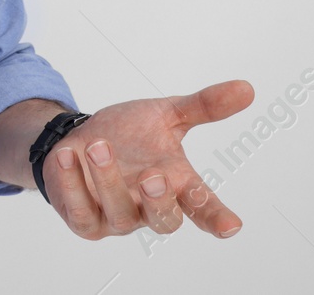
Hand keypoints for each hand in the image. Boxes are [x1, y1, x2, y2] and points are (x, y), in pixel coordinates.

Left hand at [43, 79, 252, 240]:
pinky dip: (72, 184)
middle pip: (164, 220)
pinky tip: (67, 156)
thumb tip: (246, 88)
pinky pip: (80, 211)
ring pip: (120, 213)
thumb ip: (203, 106)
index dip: (216, 217)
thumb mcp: (166, 114)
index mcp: (176, 184)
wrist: (80, 138)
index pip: (202, 206)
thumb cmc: (128, 134)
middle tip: (154, 175)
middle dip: (159, 201)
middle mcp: (148, 206)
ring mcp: (116, 217)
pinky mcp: (85, 220)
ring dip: (108, 180)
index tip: (231, 225)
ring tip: (99, 147)